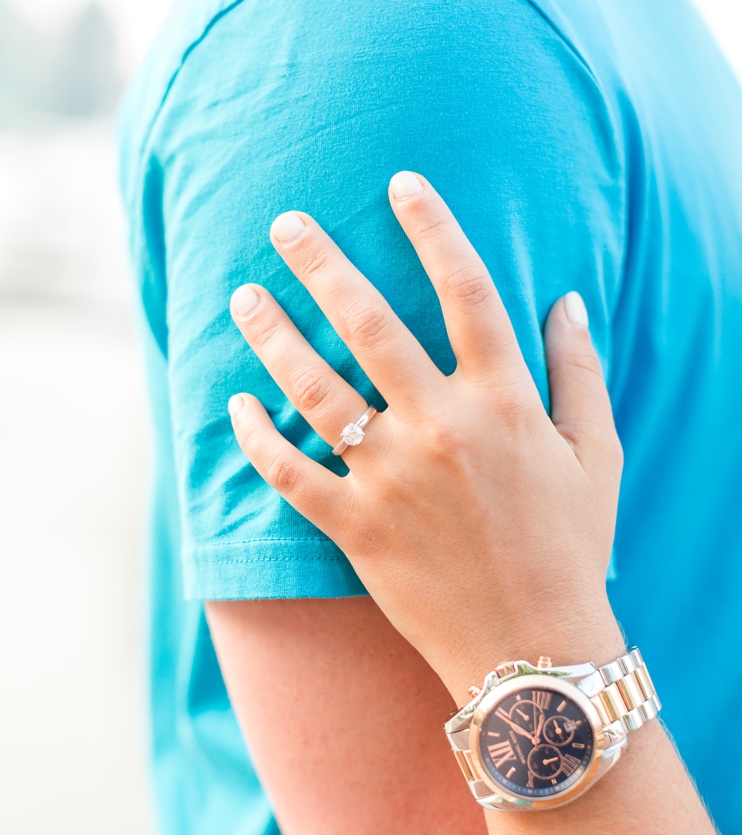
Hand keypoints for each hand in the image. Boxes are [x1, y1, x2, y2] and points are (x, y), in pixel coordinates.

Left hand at [226, 172, 622, 693]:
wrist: (536, 652)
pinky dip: (257, 439)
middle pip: (369, 324)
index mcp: (504, 401)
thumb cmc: (571, 547)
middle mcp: (441, 428)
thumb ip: (579, 372)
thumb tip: (565, 298)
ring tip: (241, 297)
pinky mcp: (355, 529)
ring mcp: (391, 479)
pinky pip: (289, 474)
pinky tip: (237, 404)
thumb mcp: (597, 455)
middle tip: (283, 221)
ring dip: (272, 338)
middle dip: (321, 265)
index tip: (400, 182)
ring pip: (315, 390)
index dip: (433, 228)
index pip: (466, 290)